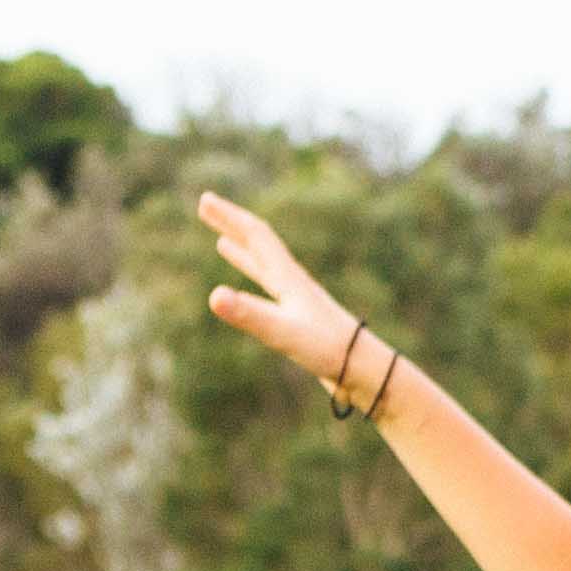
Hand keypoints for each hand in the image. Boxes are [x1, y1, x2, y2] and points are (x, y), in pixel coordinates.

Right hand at [197, 193, 375, 402]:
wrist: (366, 371)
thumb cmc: (328, 350)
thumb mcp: (282, 332)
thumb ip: (249, 314)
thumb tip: (214, 296)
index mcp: (288, 277)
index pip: (255, 236)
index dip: (229, 216)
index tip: (204, 199)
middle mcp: (293, 283)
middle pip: (258, 245)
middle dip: (230, 225)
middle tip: (206, 206)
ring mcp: (298, 301)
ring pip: (264, 268)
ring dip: (242, 252)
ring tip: (223, 243)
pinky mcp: (301, 319)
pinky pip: (270, 293)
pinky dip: (253, 286)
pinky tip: (244, 297)